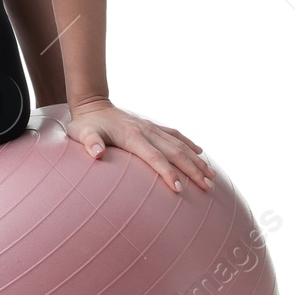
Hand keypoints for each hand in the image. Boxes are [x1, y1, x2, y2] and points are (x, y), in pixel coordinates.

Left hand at [63, 99, 213, 194]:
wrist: (91, 104)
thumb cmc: (85, 124)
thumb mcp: (82, 134)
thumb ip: (90, 143)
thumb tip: (96, 153)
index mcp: (132, 136)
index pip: (154, 157)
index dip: (167, 173)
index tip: (180, 189)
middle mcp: (146, 131)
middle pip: (174, 152)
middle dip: (192, 170)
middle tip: (207, 187)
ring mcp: (150, 127)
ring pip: (179, 144)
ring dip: (196, 160)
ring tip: (211, 176)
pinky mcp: (151, 126)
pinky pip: (175, 134)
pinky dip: (189, 143)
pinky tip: (200, 153)